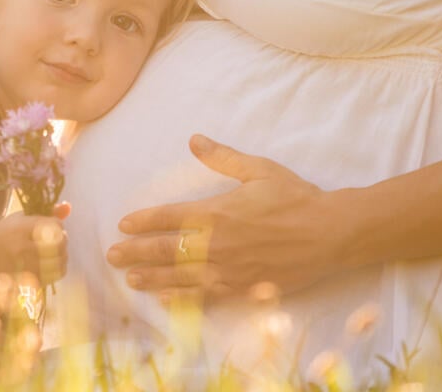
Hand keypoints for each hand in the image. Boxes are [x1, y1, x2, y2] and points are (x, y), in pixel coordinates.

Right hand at [0, 207, 68, 284]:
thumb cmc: (8, 232)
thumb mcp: (23, 217)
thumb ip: (47, 213)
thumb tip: (68, 206)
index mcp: (21, 229)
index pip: (55, 226)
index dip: (59, 226)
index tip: (53, 227)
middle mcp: (22, 248)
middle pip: (59, 244)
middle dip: (63, 240)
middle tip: (57, 240)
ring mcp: (25, 267)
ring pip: (60, 261)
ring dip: (63, 255)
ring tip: (56, 252)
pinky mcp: (28, 280)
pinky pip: (55, 275)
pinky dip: (58, 268)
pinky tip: (52, 263)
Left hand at [106, 135, 347, 302]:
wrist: (330, 233)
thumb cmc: (296, 198)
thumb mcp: (259, 169)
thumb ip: (223, 157)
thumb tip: (193, 140)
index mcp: (218, 212)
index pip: (169, 217)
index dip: (144, 221)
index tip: (124, 224)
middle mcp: (217, 244)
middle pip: (166, 250)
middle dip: (136, 252)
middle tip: (111, 255)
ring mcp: (228, 269)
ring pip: (180, 277)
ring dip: (151, 277)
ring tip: (129, 279)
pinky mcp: (242, 288)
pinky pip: (204, 296)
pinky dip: (181, 298)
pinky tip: (164, 300)